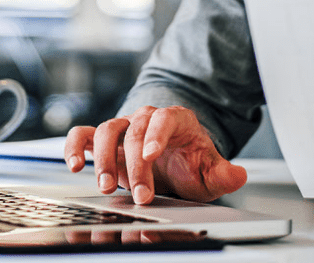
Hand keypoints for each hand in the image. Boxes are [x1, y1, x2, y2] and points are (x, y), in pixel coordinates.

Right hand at [63, 106, 246, 204]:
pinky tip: (75, 166)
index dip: (156, 134)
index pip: (164, 118)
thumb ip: (223, 173)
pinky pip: (83, 135)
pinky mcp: (103, 140)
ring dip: (102, 158)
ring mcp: (123, 127)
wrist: (173, 162)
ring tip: (105, 186)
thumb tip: (238, 174)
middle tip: (140, 195)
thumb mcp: (209, 172)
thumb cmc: (189, 163)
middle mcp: (146, 119)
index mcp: (175, 120)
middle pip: (135, 130)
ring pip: (106, 130)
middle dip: (135, 166)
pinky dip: (75, 147)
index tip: (151, 155)